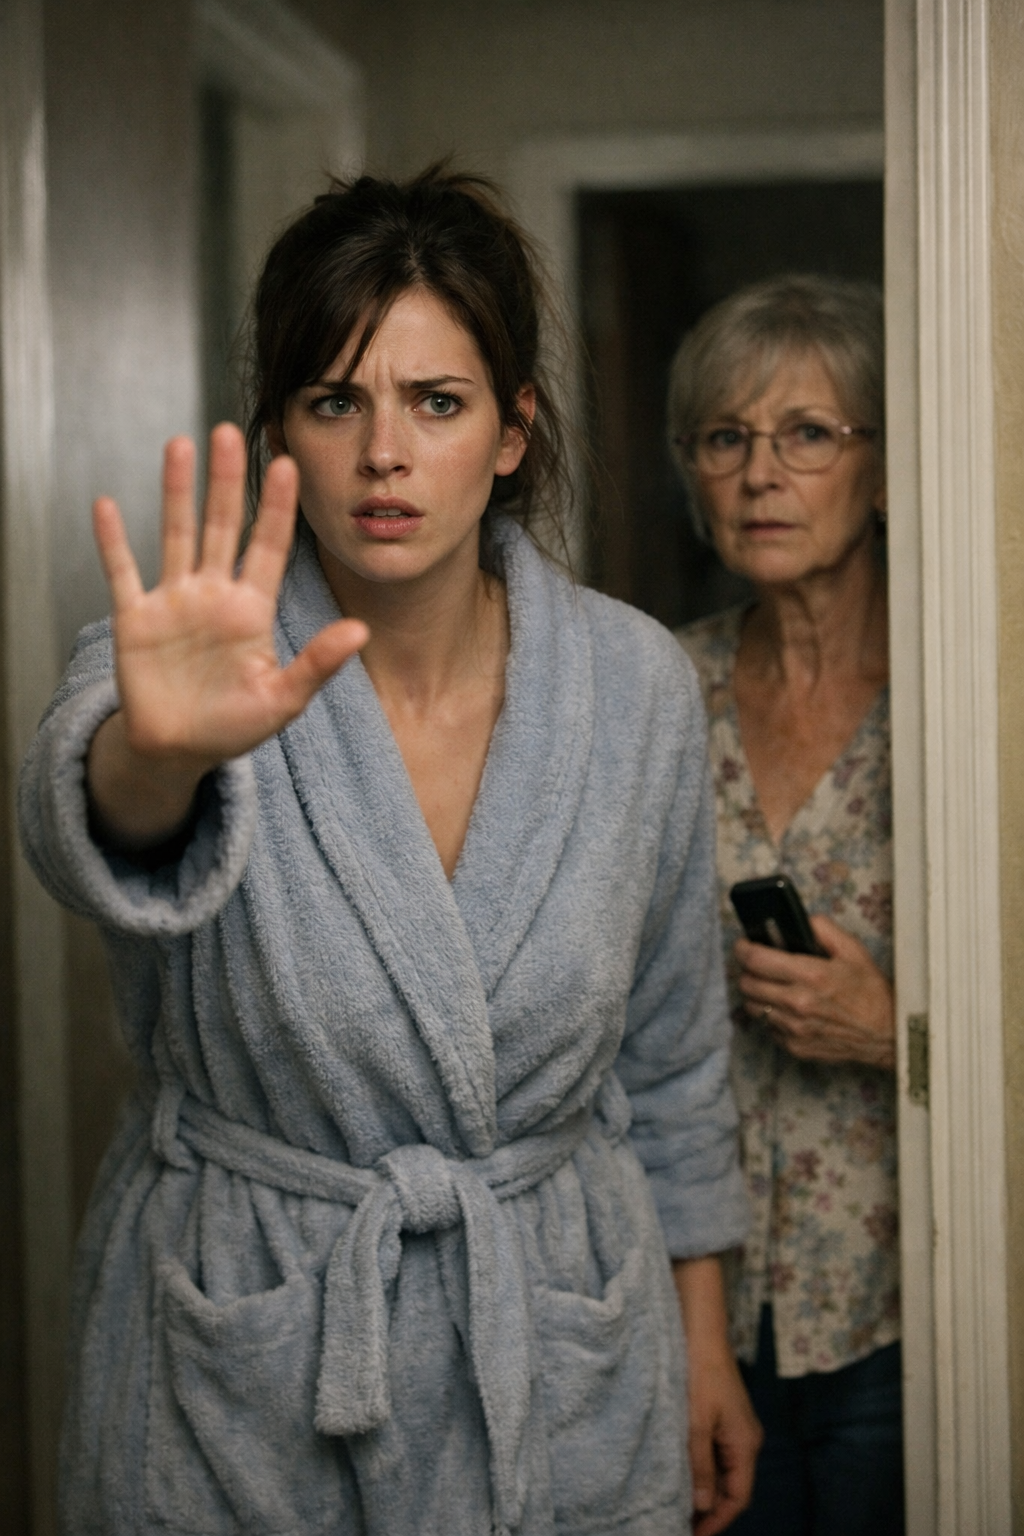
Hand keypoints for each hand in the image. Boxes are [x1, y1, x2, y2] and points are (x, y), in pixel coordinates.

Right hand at [88, 424, 367, 846]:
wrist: (179, 752)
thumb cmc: (234, 727)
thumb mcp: (283, 700)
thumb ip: (317, 663)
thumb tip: (361, 632)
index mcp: (253, 610)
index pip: (270, 547)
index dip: (279, 508)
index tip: (288, 465)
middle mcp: (214, 595)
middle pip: (223, 525)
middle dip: (227, 480)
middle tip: (231, 433)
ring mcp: (174, 602)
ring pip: (176, 534)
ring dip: (176, 491)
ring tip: (180, 445)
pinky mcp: (136, 619)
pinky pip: (123, 572)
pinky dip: (113, 541)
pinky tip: (107, 505)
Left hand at [674, 1256, 761, 1534]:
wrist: (700, 1327)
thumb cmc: (699, 1372)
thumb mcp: (695, 1423)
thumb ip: (698, 1466)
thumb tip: (701, 1506)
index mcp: (745, 1444)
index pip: (737, 1498)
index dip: (716, 1521)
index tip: (691, 1535)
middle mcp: (745, 1438)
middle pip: (731, 1487)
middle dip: (708, 1509)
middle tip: (678, 1522)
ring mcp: (734, 1426)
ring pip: (721, 1469)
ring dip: (702, 1488)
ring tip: (675, 1503)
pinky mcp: (721, 1414)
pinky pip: (714, 1451)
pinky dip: (700, 1466)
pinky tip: (679, 1470)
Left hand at [735, 915, 893, 1068]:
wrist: (886, 1035)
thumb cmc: (871, 993)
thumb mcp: (853, 951)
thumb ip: (823, 929)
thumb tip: (799, 921)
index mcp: (811, 975)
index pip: (756, 959)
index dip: (743, 948)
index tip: (744, 944)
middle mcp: (797, 1003)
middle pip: (746, 983)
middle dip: (748, 970)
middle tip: (758, 964)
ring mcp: (794, 1028)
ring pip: (751, 1006)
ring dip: (756, 993)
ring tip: (770, 985)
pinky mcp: (794, 1046)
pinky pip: (766, 1027)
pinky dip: (770, 1015)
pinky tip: (785, 1007)